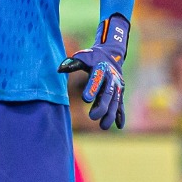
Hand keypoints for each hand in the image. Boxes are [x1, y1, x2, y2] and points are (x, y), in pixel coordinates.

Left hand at [57, 13, 128, 130]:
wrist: (111, 54)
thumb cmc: (92, 57)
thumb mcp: (83, 57)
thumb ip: (72, 63)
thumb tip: (60, 69)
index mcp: (101, 68)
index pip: (96, 79)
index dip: (91, 88)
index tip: (85, 99)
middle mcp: (112, 78)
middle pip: (107, 94)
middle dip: (101, 106)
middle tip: (91, 117)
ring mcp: (118, 86)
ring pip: (115, 102)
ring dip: (110, 115)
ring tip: (103, 127)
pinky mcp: (120, 92)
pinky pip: (121, 104)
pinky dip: (121, 115)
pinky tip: (119, 126)